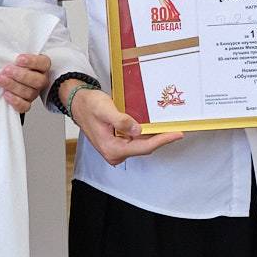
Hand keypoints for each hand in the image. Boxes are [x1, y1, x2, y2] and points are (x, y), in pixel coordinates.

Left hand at [0, 53, 50, 113]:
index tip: (18, 59)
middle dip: (20, 75)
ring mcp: (35, 92)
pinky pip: (24, 106)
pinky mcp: (27, 103)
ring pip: (29, 93)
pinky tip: (6, 94)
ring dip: (13, 86)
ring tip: (1, 79)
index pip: (43, 63)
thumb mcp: (18, 56)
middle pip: (37, 80)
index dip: (31, 62)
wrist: (12, 76)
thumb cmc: (16, 64)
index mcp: (42, 66)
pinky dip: (15, 101)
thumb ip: (16, 54)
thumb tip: (4, 51)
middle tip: (7, 70)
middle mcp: (41, 80)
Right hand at [68, 86, 183, 165]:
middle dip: (161, 139)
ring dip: (154, 137)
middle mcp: (114, 153)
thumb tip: (137, 130)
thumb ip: (121, 121)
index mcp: (112, 148)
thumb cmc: (89, 105)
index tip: (176, 134)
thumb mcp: (105, 110)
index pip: (143, 147)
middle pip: (144, 148)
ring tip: (169, 128)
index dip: (162, 141)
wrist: (78, 103)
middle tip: (178, 130)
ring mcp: (116, 150)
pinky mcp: (118, 144)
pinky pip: (136, 141)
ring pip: (141, 145)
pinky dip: (146, 135)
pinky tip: (154, 128)